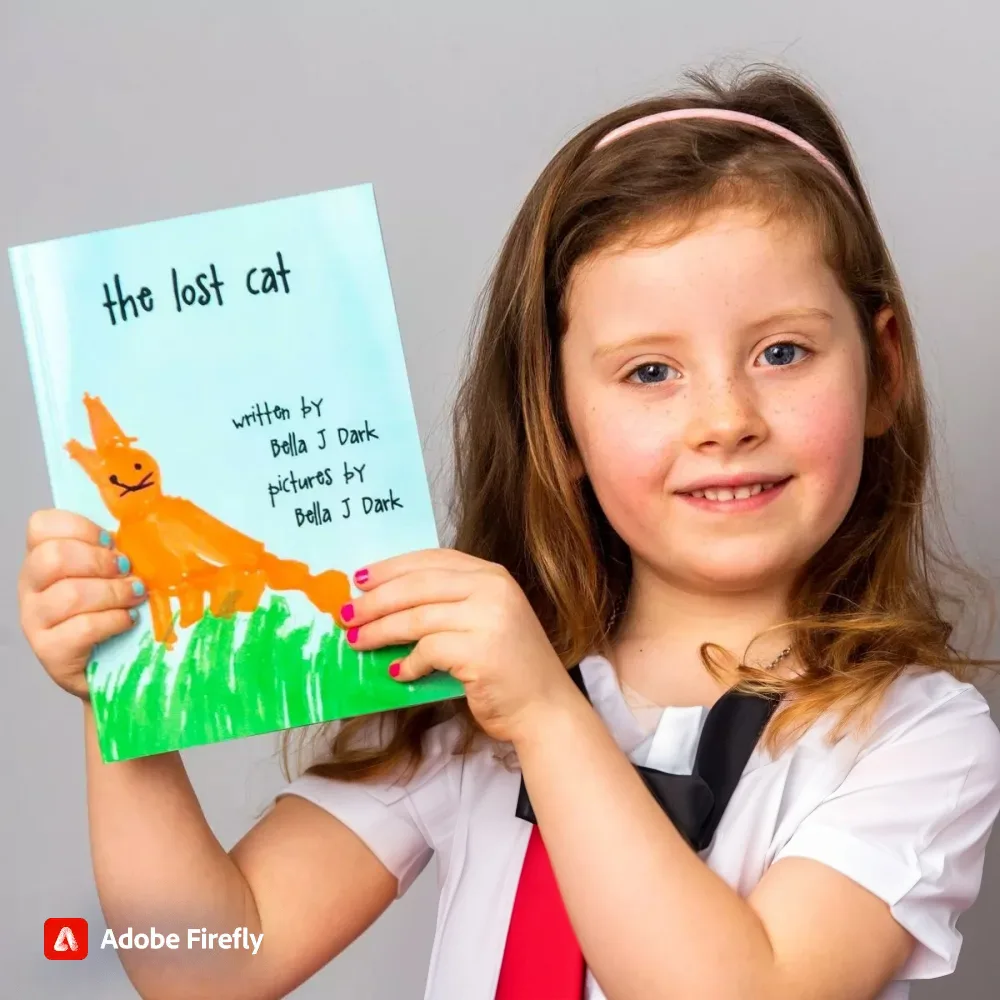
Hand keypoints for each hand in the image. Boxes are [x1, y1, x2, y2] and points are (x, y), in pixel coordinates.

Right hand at [17, 509, 148, 700]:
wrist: (112, 667)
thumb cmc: (114, 610)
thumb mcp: (113, 574)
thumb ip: (116, 551)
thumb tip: (144, 533)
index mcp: (44, 559)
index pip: (41, 526)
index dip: (80, 527)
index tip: (111, 541)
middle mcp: (31, 587)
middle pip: (53, 557)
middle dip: (100, 561)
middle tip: (127, 569)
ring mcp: (35, 621)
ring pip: (71, 594)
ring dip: (114, 592)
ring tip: (136, 595)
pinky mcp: (50, 651)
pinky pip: (84, 628)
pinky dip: (114, 620)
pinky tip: (128, 620)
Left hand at [343, 548, 578, 743]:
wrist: (545, 708)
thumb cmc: (509, 668)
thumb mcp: (483, 620)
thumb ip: (447, 605)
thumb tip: (384, 603)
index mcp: (491, 575)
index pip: (431, 560)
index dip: (391, 568)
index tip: (360, 578)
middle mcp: (492, 588)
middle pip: (416, 586)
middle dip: (375, 600)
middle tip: (347, 613)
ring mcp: (488, 617)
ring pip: (416, 617)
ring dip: (379, 631)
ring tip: (357, 642)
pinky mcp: (480, 650)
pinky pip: (428, 650)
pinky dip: (408, 663)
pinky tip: (399, 673)